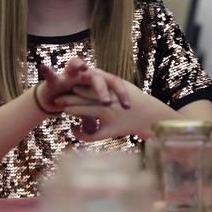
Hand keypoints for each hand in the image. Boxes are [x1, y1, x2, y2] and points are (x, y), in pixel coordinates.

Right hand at [35, 58, 130, 114]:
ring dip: (80, 66)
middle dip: (103, 89)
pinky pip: (51, 75)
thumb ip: (93, 119)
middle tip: (106, 102)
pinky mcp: (56, 79)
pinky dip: (47, 71)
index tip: (128, 107)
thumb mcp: (88, 112)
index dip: (122, 95)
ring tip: (83, 68)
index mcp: (100, 82)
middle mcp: (87, 74)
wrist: (54, 98)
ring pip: (78, 67)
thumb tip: (96, 130)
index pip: (115, 85)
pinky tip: (44, 67)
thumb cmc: (77, 103)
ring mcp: (71, 75)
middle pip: (99, 77)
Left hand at [59, 80, 185, 141]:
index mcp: (114, 90)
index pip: (91, 86)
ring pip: (88, 111)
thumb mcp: (124, 88)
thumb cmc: (138, 102)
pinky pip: (93, 134)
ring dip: (74, 110)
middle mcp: (112, 101)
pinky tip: (74, 131)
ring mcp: (111, 115)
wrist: (153, 117)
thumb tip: (92, 77)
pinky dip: (82, 134)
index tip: (65, 85)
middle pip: (86, 97)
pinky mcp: (112, 130)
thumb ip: (108, 84)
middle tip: (58, 97)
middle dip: (70, 97)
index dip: (77, 85)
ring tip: (62, 110)